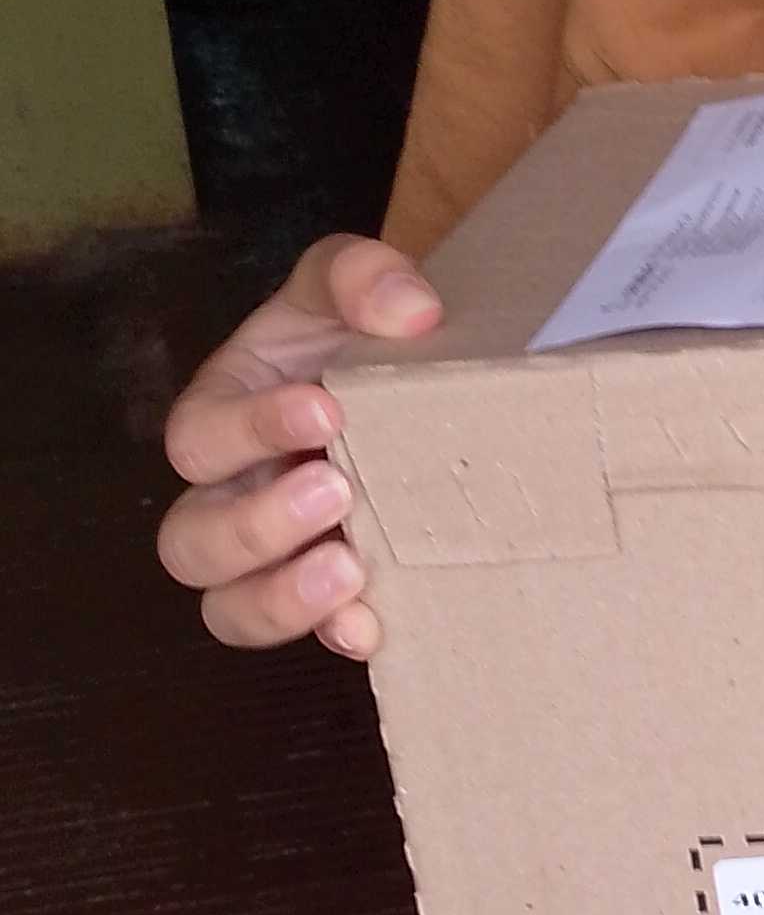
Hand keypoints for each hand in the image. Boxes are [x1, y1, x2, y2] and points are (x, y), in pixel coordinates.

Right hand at [157, 237, 441, 657]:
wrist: (423, 385)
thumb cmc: (360, 337)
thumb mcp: (348, 286)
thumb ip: (360, 275)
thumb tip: (409, 311)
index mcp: (221, 414)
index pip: (197, 437)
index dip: (251, 430)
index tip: (327, 409)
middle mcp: (230, 495)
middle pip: (190, 542)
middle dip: (255, 526)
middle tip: (335, 492)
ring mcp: (275, 558)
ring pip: (227, 608)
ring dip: (279, 599)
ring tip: (349, 571)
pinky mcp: (328, 597)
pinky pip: (307, 639)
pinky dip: (333, 637)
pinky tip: (370, 626)